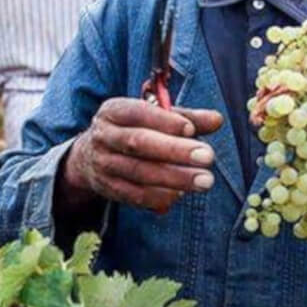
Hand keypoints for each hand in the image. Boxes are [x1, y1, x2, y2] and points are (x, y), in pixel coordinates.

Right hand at [59, 98, 223, 212]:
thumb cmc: (133, 130)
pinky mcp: (108, 188)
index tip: (191, 129)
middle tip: (207, 157)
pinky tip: (181, 194)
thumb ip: (187, 118)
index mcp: (115, 110)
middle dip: (175, 151)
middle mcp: (105, 136)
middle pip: (138, 143)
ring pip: (138, 172)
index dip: (165, 121)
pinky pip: (134, 195)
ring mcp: (104, 164)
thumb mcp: (154, 117)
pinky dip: (159, 196)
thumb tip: (217, 120)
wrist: (89, 157)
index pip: (138, 113)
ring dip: (174, 178)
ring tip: (205, 180)